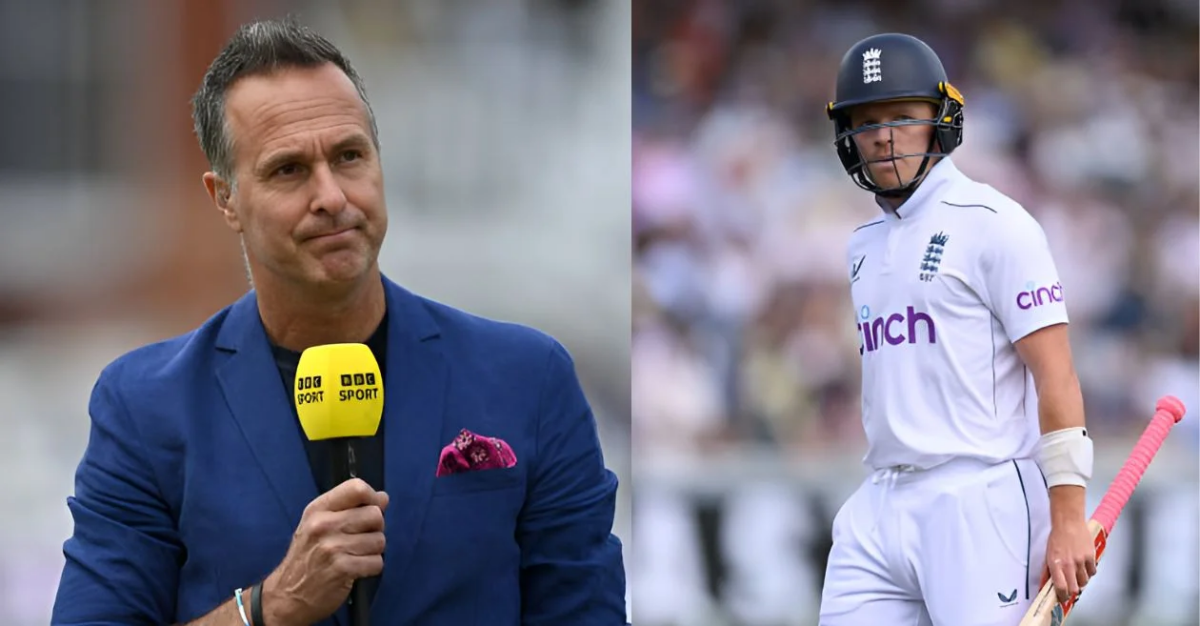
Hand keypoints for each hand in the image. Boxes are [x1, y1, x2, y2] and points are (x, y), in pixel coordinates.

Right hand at [262, 478, 388, 625]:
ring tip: (355, 556)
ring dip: (373, 551)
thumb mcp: (318, 525)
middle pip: (375, 515)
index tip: (371, 509)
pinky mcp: (342, 569)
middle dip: (375, 529)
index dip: (372, 497)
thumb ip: (350, 508)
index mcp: (318, 509)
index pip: (356, 487)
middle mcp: (324, 525)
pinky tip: (355, 570)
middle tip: (360, 540)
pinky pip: (377, 562)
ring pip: (379, 540)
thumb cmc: (306, 558)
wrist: (287, 596)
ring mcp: (333, 547)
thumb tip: (382, 498)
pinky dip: (371, 568)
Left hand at [1043, 518, 1096, 604]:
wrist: (1069, 522)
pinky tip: (1084, 566)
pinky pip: (1093, 572)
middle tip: (1070, 586)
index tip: (1062, 598)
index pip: (1061, 588)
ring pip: (1084, 582)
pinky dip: (1089, 572)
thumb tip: (1045, 583)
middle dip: (1072, 590)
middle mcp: (1069, 564)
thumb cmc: (1057, 536)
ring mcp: (1081, 561)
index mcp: (1056, 564)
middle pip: (1074, 589)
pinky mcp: (1091, 557)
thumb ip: (1048, 570)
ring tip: (1077, 574)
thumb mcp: (1048, 554)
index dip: (1062, 596)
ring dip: (1081, 581)